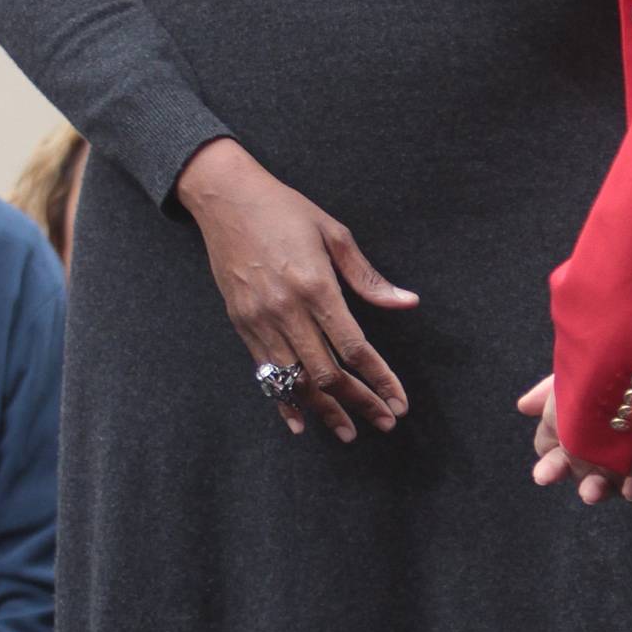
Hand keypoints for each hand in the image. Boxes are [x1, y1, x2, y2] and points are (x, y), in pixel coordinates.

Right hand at [176, 140, 414, 441]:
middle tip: (384, 423)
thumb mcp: (334, 233)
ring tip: (348, 432)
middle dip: (360, 402)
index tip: (398, 401)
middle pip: (328, 372)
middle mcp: (286, 310)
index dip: (380, 378)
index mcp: (315, 286)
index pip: (354, 346)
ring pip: (296, 380)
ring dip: (325, 411)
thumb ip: (368, 278)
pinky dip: (283, 401)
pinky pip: (264, 374)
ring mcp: (260, 320)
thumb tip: (406, 302)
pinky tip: (300, 423)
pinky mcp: (241, 324)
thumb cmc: (284, 210)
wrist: (225, 198)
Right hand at [517, 373, 631, 506]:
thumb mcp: (581, 373)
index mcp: (582, 423)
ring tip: (592, 491)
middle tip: (555, 480)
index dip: (550, 464)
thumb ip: (550, 392)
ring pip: (610, 482)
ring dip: (596, 490)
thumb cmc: (619, 367)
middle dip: (564, 475)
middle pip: (578, 468)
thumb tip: (523, 407)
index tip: (544, 473)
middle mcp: (604, 439)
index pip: (558, 451)